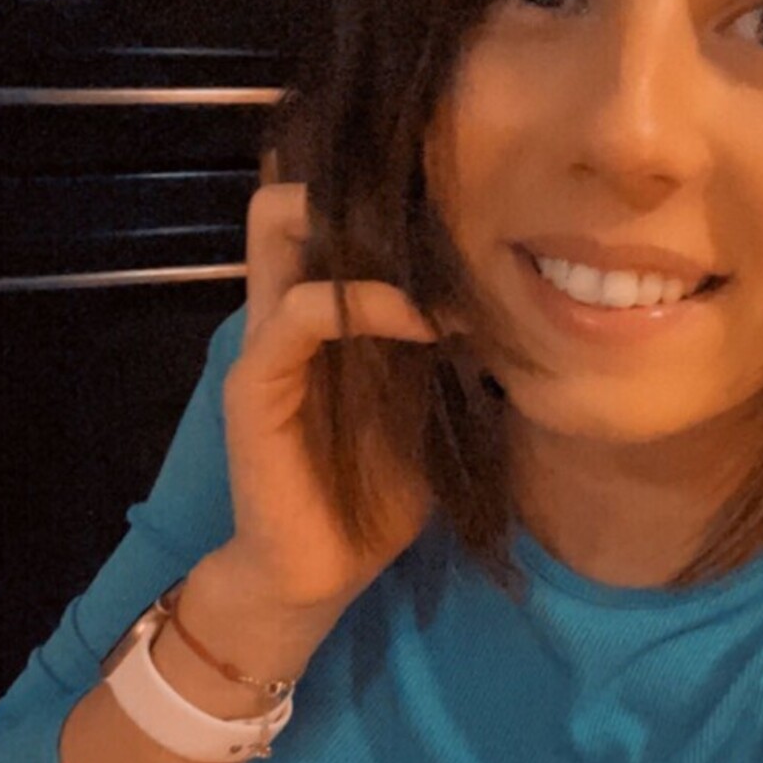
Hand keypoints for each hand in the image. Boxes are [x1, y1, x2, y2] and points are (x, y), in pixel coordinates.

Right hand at [218, 183, 465, 612]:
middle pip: (283, 202)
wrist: (320, 573)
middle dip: (348, 189)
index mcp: (322, 317)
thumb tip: (507, 304)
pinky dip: (362, 302)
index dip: (382, 199)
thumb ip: (445, 357)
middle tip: (427, 216)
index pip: (327, 218)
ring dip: (360, 232)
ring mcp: (265, 343)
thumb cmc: (374, 500)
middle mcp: (285, 314)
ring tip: (431, 262)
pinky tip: (420, 322)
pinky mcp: (256, 383)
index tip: (461, 210)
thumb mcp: (429, 412)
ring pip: (277, 227)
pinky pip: (300, 312)